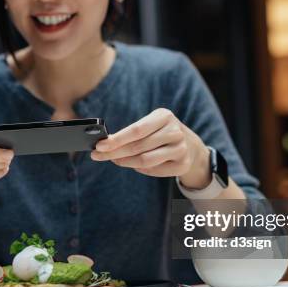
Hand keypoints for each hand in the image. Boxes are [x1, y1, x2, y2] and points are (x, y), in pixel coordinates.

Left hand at [91, 108, 211, 188]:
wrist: (190, 145)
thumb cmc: (160, 133)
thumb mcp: (150, 125)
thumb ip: (130, 133)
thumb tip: (104, 144)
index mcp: (165, 116)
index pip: (136, 130)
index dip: (116, 139)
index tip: (99, 145)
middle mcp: (175, 131)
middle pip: (137, 147)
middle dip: (114, 153)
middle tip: (97, 155)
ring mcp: (180, 149)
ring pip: (144, 161)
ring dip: (125, 162)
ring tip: (114, 159)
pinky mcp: (182, 164)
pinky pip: (153, 170)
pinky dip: (139, 169)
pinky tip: (134, 164)